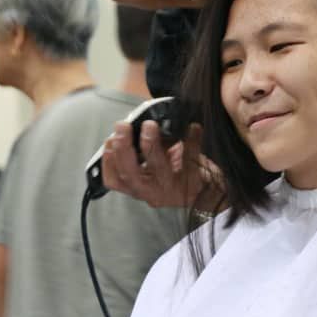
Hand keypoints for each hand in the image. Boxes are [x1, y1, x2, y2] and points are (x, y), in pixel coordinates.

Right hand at [101, 122, 223, 208]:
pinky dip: (191, 141)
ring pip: (157, 168)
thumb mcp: (154, 167)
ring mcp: (171, 189)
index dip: (108, 162)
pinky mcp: (192, 183)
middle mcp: (152, 192)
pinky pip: (190, 159)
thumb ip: (142, 153)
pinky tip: (193, 127)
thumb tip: (136, 125)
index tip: (108, 140)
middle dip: (123, 149)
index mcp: (139, 187)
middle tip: (122, 127)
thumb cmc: (177, 174)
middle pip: (130, 174)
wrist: (208, 190)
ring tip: (150, 125)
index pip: (115, 180)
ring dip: (151, 144)